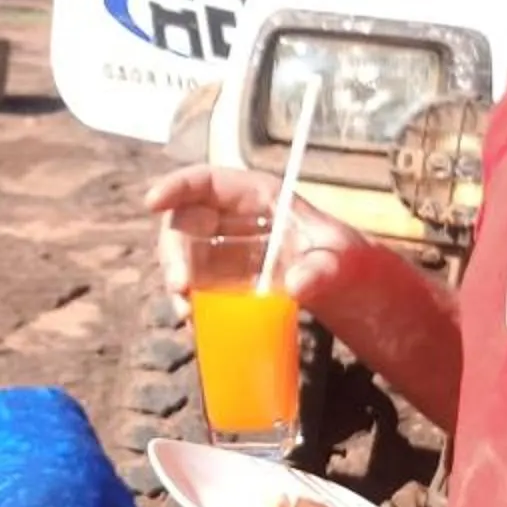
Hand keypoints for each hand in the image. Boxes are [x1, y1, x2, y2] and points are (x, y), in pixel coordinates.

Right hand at [142, 165, 365, 306]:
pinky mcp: (226, 284)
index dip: (177, 186)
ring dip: (178, 282)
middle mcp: (234, 220)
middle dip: (174, 251)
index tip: (152, 201)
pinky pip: (197, 288)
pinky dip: (192, 305)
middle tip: (180, 285)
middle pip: (186, 222)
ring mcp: (227, 253)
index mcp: (258, 198)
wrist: (353, 294)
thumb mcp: (345, 260)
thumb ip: (327, 269)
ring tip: (188, 313)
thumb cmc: (349, 262)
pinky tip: (197, 325)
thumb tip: (297, 283)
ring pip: (185, 257)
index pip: (208, 181)